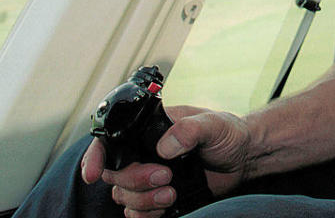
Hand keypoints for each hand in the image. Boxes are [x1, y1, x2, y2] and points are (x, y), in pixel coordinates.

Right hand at [81, 106, 250, 217]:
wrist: (242, 157)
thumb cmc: (227, 133)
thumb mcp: (214, 124)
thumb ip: (190, 129)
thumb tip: (165, 146)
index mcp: (150, 130)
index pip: (110, 140)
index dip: (95, 157)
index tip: (92, 174)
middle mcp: (144, 153)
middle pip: (114, 174)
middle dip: (135, 181)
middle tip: (165, 177)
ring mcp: (149, 176)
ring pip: (123, 196)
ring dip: (143, 200)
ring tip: (172, 193)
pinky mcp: (157, 197)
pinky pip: (137, 212)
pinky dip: (148, 214)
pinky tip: (170, 204)